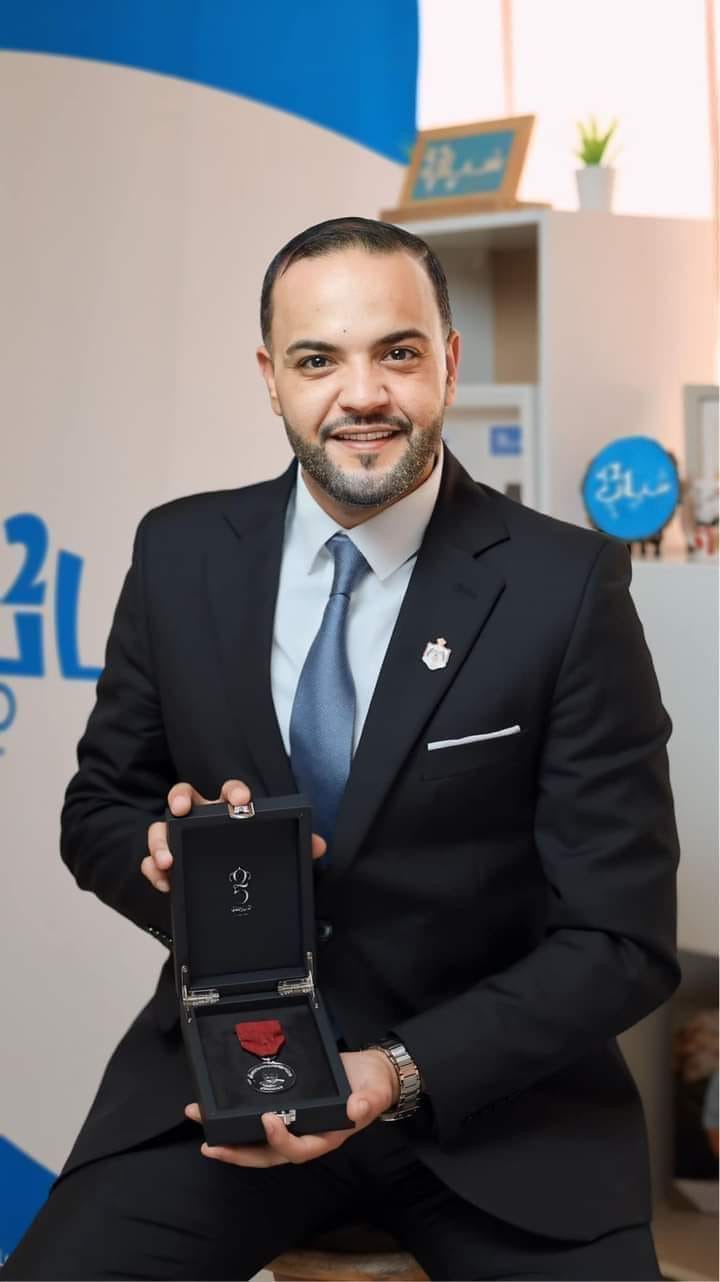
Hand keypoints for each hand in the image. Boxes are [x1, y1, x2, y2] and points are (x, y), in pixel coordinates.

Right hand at [141, 779, 326, 892]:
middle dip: (180, 798)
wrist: (230, 889)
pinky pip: (150, 861)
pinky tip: (163, 882)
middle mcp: (199, 818)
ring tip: (168, 860)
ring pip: (160, 828)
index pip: (230, 792)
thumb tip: (320, 846)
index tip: (242, 801)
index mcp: (228, 811)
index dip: (235, 792)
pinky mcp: (165, 863)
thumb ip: (297, 846)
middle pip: (183, 795)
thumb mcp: (272, 852)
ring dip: (160, 841)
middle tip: (182, 810)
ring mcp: (178, 839)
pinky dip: (152, 870)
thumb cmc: (248, 857)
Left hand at [184, 1049, 398, 1166]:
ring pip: (256, 1138)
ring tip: (200, 1119)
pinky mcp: (286, 1106)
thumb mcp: (374, 1093)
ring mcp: (293, 1123)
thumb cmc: (372, 1087)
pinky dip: (238, 1116)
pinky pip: (258, 1117)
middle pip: (265, 1153)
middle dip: (236, 1151)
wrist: (370, 1074)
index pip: (297, 1149)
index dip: (280, 1140)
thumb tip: (355, 1109)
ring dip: (228, 1134)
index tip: (267, 1120)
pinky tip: (218, 1106)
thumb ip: (367, 1102)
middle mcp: (303, 1135)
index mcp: (324, 1137)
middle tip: (208, 1144)